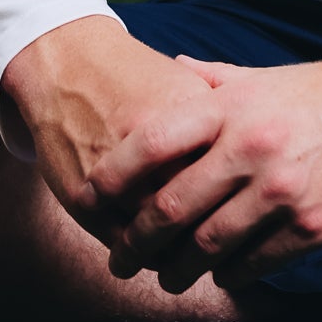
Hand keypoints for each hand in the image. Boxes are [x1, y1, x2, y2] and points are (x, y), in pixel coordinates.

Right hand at [0, 16, 215, 241]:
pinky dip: (133, 252)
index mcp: (192, 118)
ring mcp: (118, 173)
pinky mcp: (83, 193)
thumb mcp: (185, 84)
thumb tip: (252, 173)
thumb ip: (220, 124)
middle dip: (204, 243)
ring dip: (167, 257)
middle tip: (208, 253)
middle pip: (194, 217)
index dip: (233, 210)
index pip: (226, 182)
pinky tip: (140, 250)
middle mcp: (157, 148)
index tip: (233, 220)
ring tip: (176, 261)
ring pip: (155, 239)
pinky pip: (117, 239)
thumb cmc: (135, 77)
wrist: (69, 61)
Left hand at [79, 48, 321, 294]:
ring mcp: (282, 190)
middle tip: (122, 259)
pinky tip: (223, 274)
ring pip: (208, 244)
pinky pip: (253, 263)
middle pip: (173, 207)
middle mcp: (252, 145)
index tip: (93, 199)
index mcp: (236, 104)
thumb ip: (218, 78)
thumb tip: (174, 68)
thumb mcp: (272, 76)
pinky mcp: (312, 225)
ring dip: (179, 268)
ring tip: (167, 277)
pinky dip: (229, 274)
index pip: (155, 141)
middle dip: (137, 242)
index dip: (115, 175)